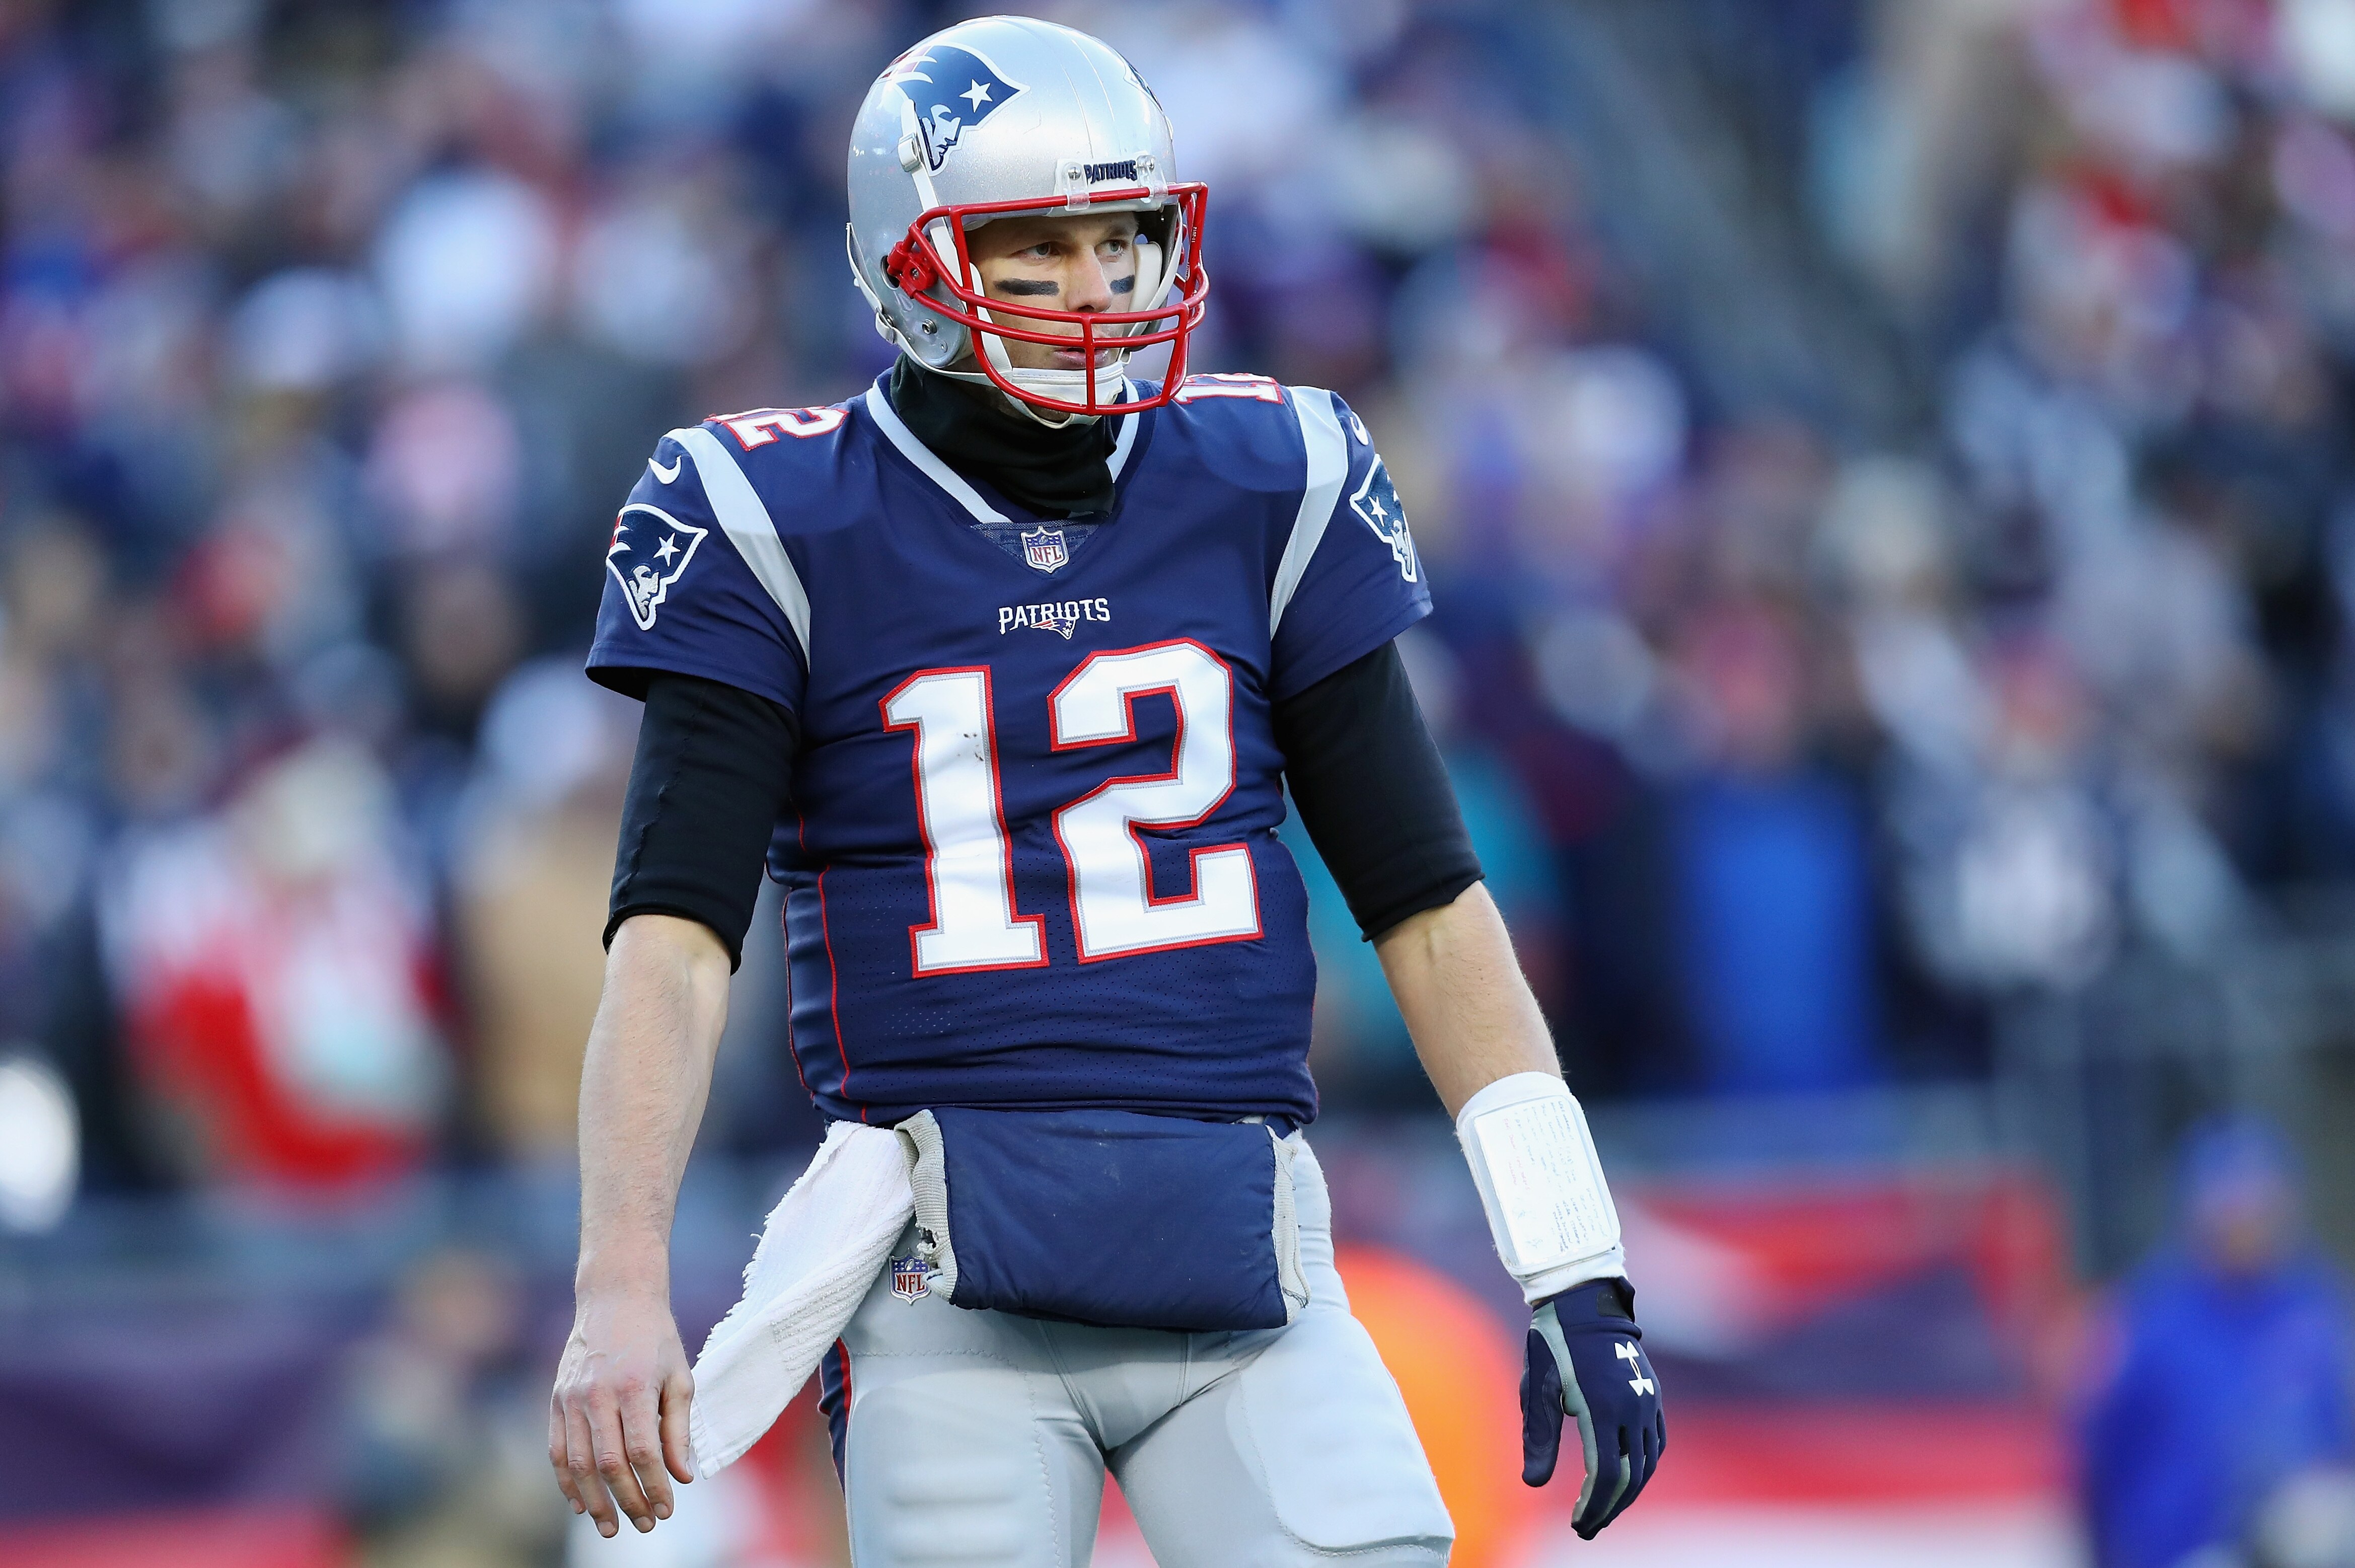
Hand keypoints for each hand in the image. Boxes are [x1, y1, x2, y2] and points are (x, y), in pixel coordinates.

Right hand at [549, 1286, 694, 1536]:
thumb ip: (678, 1429)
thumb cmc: (655, 1339)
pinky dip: (566, 1481)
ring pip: (579, 1464)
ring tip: (612, 1527)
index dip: (654, 1486)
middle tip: (646, 1524)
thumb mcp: (679, 1377)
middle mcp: (597, 1394)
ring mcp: (571, 1398)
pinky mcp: (556, 1399)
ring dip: (595, 1501)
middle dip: (627, 1501)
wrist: (615, 1298)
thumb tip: (682, 1476)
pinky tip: (580, 1504)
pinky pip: (557, 1450)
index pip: (642, 1452)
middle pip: (608, 1464)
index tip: (668, 1509)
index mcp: (633, 1387)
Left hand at [1522, 1277, 1664, 1537]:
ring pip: (1647, 1463)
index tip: (1578, 1524)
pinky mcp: (1653, 1395)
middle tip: (1587, 1528)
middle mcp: (1632, 1407)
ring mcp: (1648, 1401)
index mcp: (1602, 1406)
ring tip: (1603, 1511)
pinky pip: (1656, 1443)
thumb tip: (1532, 1485)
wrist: (1585, 1303)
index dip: (1594, 1505)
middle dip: (1609, 1508)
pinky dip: (1643, 1467)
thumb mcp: (1538, 1388)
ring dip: (1627, 1493)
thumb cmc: (1553, 1344)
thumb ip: (1538, 1437)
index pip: (1605, 1473)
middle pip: (1630, 1476)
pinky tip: (1626, 1479)